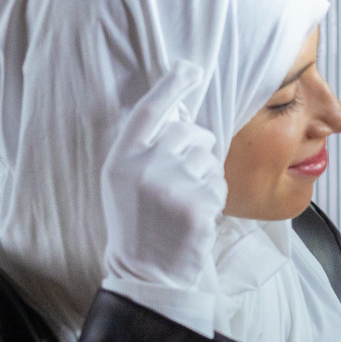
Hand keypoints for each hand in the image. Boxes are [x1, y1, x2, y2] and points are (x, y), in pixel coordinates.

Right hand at [101, 61, 224, 293]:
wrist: (144, 272)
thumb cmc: (138, 225)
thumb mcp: (125, 182)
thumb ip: (146, 150)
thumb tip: (180, 119)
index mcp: (121, 157)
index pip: (149, 110)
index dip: (171, 86)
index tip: (191, 69)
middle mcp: (143, 165)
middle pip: (190, 131)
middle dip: (197, 149)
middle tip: (184, 181)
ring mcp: (169, 183)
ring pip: (209, 158)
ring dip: (206, 178)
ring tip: (184, 204)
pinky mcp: (194, 203)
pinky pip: (219, 184)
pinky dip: (213, 199)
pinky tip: (194, 218)